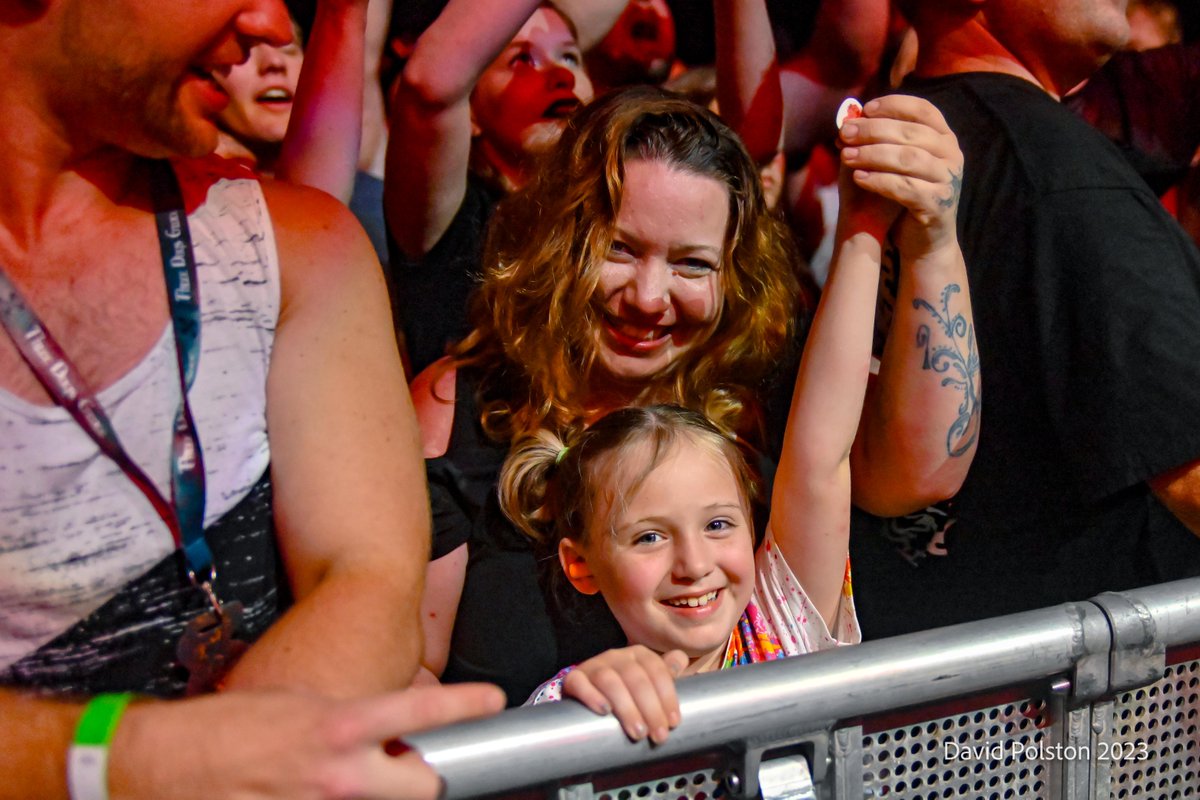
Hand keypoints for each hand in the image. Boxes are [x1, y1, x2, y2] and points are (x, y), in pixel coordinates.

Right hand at [113, 684, 504, 799]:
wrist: (162, 764)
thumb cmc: (228, 728)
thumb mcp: (300, 706)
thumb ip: (349, 724)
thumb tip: (381, 734)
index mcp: (341, 727)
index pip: (421, 710)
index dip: (464, 704)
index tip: (492, 699)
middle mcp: (340, 774)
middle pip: (423, 787)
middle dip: (421, 777)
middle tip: (407, 765)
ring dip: (374, 792)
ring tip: (338, 776)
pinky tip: (307, 788)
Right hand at [562, 646, 687, 744]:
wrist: (587, 694)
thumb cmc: (625, 691)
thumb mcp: (647, 681)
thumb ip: (664, 673)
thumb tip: (681, 660)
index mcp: (638, 655)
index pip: (656, 670)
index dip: (667, 696)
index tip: (673, 723)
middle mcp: (616, 655)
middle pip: (635, 678)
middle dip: (650, 709)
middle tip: (657, 735)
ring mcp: (593, 665)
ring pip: (609, 680)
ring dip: (626, 707)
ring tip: (637, 733)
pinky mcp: (574, 678)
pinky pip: (579, 683)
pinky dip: (592, 696)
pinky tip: (604, 711)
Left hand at [837, 94, 963, 257]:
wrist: (924, 239)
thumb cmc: (905, 194)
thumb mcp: (892, 163)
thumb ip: (876, 141)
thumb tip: (847, 122)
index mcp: (943, 138)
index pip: (923, 110)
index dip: (893, 106)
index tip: (864, 109)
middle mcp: (951, 155)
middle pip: (911, 133)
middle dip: (873, 130)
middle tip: (845, 133)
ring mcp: (948, 180)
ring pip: (909, 159)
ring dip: (873, 154)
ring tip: (846, 155)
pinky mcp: (938, 204)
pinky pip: (906, 188)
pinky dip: (880, 181)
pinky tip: (859, 178)